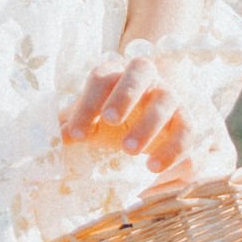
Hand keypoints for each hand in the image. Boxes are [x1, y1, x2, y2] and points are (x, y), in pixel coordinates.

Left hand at [63, 53, 219, 188]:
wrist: (149, 118)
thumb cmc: (112, 117)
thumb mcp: (91, 120)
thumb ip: (73, 126)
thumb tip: (54, 138)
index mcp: (117, 73)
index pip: (102, 77)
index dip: (88, 102)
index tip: (77, 133)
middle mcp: (146, 78)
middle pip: (141, 70)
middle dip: (124, 95)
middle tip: (109, 122)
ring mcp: (170, 97)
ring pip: (167, 101)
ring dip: (149, 124)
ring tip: (128, 152)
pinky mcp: (186, 122)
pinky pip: (187, 132)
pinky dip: (173, 151)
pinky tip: (152, 170)